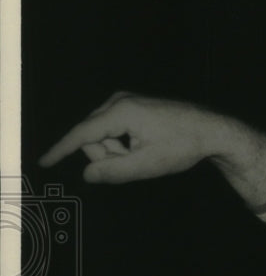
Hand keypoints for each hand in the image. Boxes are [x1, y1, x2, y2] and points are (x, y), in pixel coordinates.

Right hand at [38, 92, 225, 182]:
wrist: (211, 130)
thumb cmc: (184, 145)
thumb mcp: (149, 165)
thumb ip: (115, 171)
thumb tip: (88, 174)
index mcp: (121, 112)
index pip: (81, 134)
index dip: (61, 151)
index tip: (44, 162)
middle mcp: (119, 101)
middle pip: (92, 138)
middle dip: (108, 156)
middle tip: (136, 161)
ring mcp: (125, 101)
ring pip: (102, 135)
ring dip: (118, 151)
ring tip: (145, 152)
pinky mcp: (132, 106)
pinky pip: (114, 130)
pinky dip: (124, 144)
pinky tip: (146, 145)